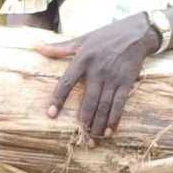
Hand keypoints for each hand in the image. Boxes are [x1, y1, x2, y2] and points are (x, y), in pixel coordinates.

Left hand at [35, 12, 157, 140]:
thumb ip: (59, 48)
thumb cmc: (105, 36)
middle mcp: (97, 70)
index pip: (66, 82)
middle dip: (85, 121)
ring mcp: (112, 77)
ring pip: (104, 106)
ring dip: (99, 125)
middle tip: (81, 137)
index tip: (51, 115)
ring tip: (93, 140)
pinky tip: (110, 131)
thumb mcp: (82, 39)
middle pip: (88, 100)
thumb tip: (36, 47)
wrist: (136, 33)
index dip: (58, 99)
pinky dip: (115, 119)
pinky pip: (119, 104)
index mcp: (82, 59)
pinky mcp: (126, 82)